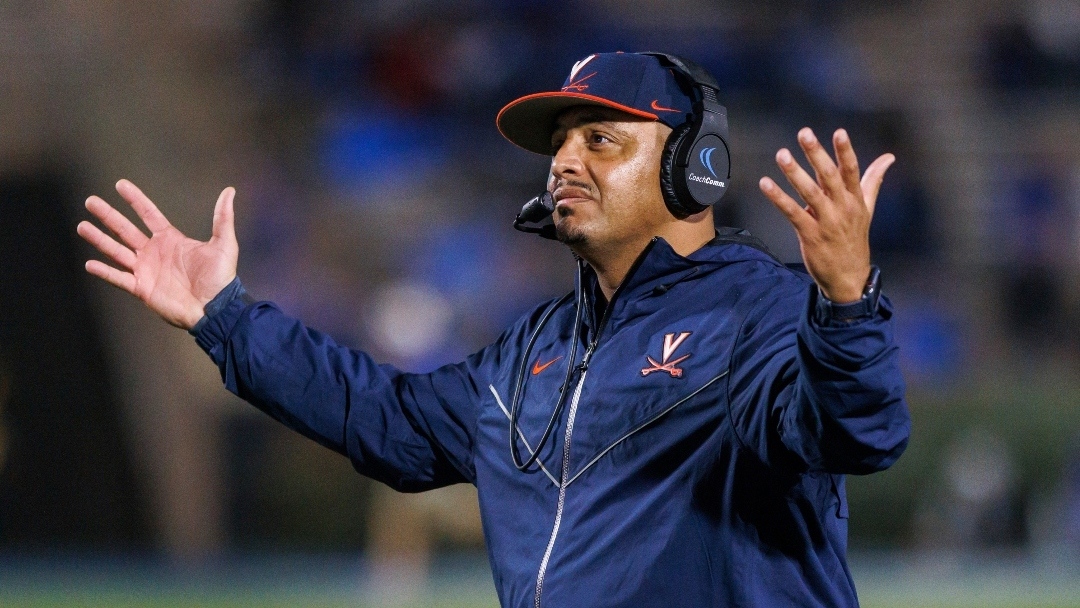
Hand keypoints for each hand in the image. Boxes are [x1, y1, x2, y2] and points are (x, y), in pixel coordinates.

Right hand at [77, 179, 238, 329]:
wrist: (215, 308)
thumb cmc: (221, 278)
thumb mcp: (224, 244)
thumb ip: (223, 218)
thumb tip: (229, 191)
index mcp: (170, 239)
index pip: (148, 214)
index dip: (135, 200)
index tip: (120, 185)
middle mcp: (154, 252)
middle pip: (125, 229)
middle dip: (108, 215)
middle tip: (90, 201)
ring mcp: (146, 270)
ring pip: (117, 251)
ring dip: (99, 239)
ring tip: (82, 226)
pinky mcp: (142, 288)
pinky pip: (119, 278)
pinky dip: (105, 271)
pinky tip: (89, 263)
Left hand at [758, 127, 893, 302]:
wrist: (849, 277)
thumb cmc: (854, 239)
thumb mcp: (867, 209)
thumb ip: (873, 180)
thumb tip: (889, 158)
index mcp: (855, 200)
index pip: (852, 170)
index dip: (845, 151)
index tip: (839, 132)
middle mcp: (842, 208)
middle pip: (830, 177)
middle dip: (817, 154)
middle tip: (804, 134)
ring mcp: (826, 222)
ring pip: (810, 193)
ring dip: (795, 173)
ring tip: (782, 155)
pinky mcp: (810, 235)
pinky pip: (792, 213)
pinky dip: (778, 198)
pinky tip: (766, 184)